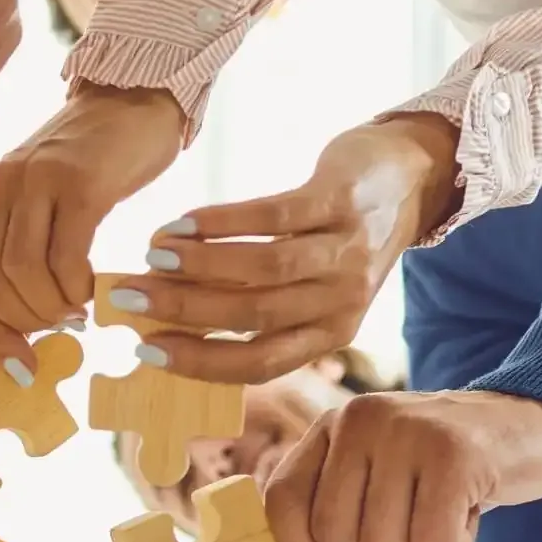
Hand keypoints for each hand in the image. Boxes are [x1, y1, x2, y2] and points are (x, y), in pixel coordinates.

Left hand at [0, 84, 184, 380]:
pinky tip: (93, 288)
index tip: (22, 367)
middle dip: (24, 323)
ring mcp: (35, 181)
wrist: (132, 101)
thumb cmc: (88, 172)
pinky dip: (77, 286)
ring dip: (53, 308)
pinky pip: (66, 254)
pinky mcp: (78, 180)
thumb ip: (20, 262)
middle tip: (59, 327)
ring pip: (22, 273)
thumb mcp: (38, 214)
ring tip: (78, 308)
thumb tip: (21, 343)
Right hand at [110, 114, 460, 383]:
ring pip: (262, 270)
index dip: (198, 361)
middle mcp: (340, 302)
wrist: (411, 178)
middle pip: (252, 316)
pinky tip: (184, 223)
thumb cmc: (339, 243)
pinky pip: (274, 215)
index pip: (257, 364)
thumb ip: (257, 311)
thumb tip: (171, 322)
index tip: (145, 348)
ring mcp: (345, 252)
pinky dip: (222, 222)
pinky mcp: (341, 200)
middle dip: (182, 309)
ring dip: (198, 265)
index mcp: (328, 336)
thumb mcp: (312, 292)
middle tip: (130, 295)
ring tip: (152, 255)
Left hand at [265, 388, 541, 541]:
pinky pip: (434, 541)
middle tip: (412, 521)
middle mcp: (361, 418)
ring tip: (444, 507)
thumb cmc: (442, 466)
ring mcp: (407, 432)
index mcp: (333, 425)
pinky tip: (471, 508)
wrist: (532, 423)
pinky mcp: (455, 454)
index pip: (281, 498)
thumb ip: (331, 502)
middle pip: (334, 534)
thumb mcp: (375, 470)